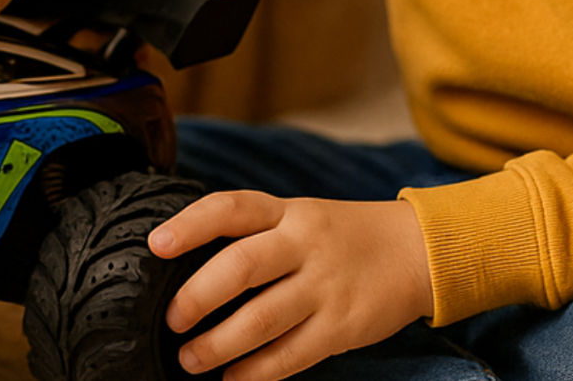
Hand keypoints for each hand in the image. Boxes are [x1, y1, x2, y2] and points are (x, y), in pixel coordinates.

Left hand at [150, 192, 432, 380]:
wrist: (417, 250)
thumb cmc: (341, 237)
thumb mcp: (300, 217)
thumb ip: (254, 234)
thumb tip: (186, 267)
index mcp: (287, 211)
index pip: (231, 208)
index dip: (190, 224)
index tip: (155, 245)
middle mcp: (304, 243)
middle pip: (242, 266)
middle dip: (198, 296)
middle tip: (171, 319)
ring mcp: (325, 285)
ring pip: (262, 318)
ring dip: (219, 344)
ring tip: (191, 360)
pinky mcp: (343, 325)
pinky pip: (292, 354)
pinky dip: (258, 372)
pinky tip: (234, 380)